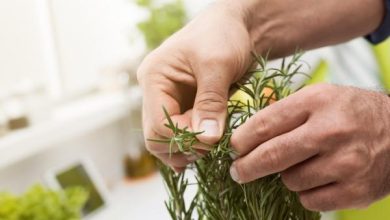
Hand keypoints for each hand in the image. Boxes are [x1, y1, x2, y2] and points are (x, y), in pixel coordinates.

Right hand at [137, 1, 251, 170]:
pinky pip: (182, 135)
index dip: (185, 138)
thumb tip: (208, 139)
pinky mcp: (184, 108)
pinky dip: (194, 146)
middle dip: (184, 147)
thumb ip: (211, 102)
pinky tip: (208, 149)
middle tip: (213, 146)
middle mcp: (155, 93)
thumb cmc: (223, 35)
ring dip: (189, 149)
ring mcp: (169, 102)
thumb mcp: (218, 64)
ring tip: (214, 146)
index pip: (158, 124)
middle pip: (156, 137)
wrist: (235, 27)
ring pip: (167, 140)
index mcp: (154, 78)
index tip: (214, 139)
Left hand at [229, 84, 389, 210]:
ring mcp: (347, 163)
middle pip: (272, 156)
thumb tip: (244, 137)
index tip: (233, 149)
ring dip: (286, 176)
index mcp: (317, 101)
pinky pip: (310, 200)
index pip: (265, 124)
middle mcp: (332, 131)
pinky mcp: (357, 190)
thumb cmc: (350, 113)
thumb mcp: (319, 97)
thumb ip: (283, 113)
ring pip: (290, 181)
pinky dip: (306, 192)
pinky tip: (317, 178)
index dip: (241, 140)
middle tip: (238, 171)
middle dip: (246, 167)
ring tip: (301, 164)